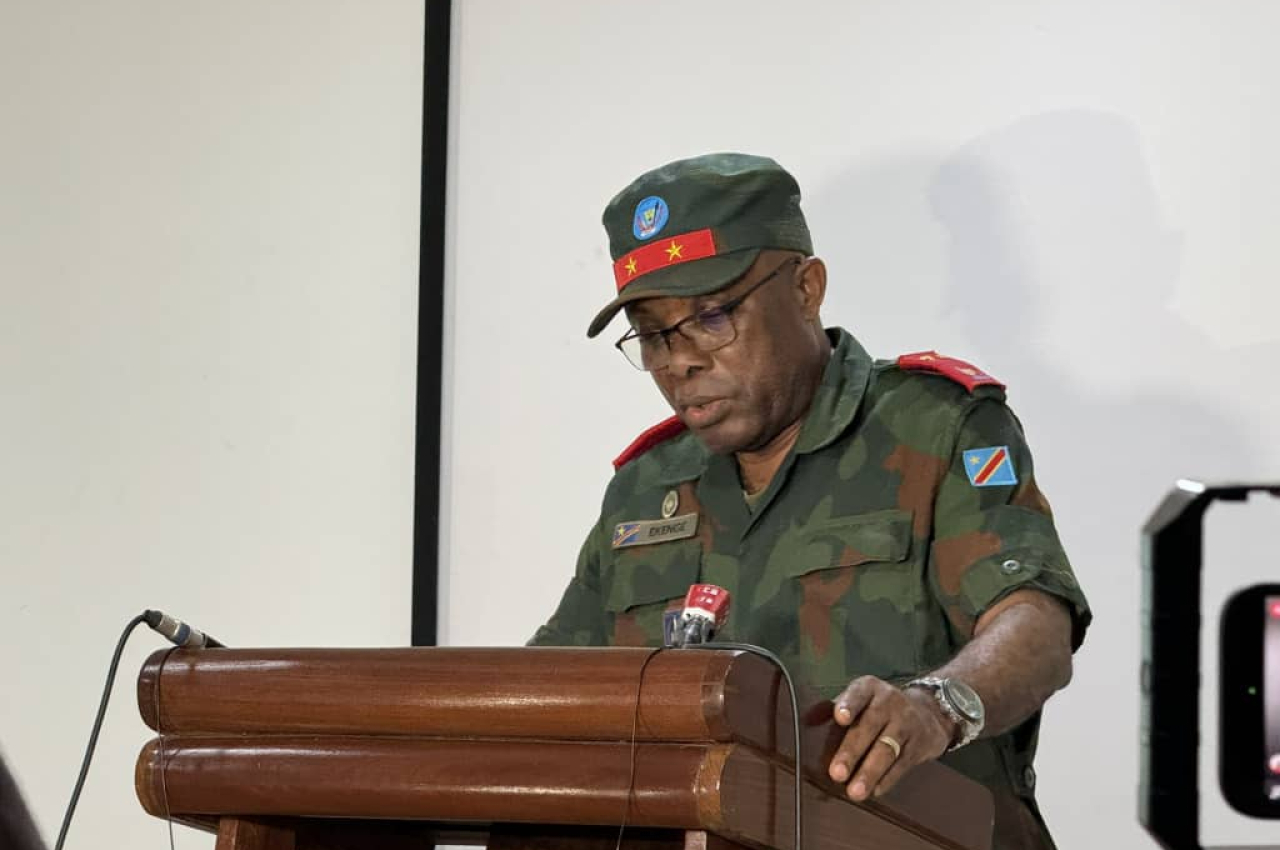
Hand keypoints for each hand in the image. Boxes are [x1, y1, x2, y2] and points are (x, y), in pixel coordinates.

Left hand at [827, 676, 955, 801]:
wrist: (928, 712)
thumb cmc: (879, 708)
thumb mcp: (860, 699)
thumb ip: (834, 709)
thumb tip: (807, 720)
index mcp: (869, 688)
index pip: (858, 694)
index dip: (849, 705)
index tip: (840, 718)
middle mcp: (889, 702)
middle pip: (869, 727)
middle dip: (852, 751)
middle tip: (836, 773)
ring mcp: (907, 723)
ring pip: (887, 749)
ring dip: (870, 772)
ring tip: (854, 792)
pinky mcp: (920, 745)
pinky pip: (902, 764)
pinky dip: (887, 779)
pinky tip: (874, 790)